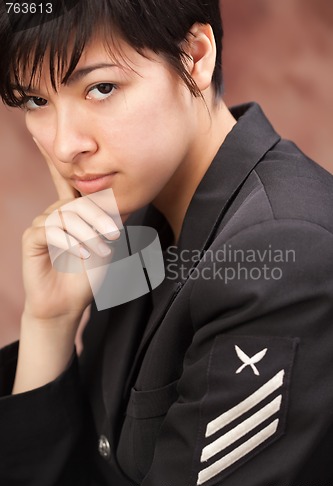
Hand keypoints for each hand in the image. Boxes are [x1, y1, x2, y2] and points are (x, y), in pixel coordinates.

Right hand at [22, 139, 120, 321]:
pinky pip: (51, 229)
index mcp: (72, 212)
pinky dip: (70, 242)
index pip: (65, 180)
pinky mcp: (32, 239)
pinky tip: (83, 256)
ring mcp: (42, 225)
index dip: (56, 159)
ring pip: (67, 215)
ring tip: (100, 251)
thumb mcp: (105, 246)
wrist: (69, 304)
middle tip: (115, 235)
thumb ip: (108, 223)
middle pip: (78, 202)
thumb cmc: (88, 276)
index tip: (43, 133)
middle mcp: (55, 214)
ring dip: (88, 233)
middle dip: (99, 217)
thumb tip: (122, 202)